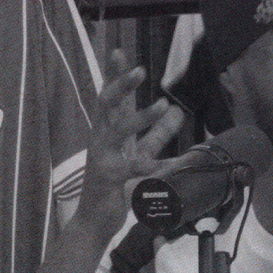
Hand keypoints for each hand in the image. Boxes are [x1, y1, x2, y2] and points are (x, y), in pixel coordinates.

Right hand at [79, 50, 184, 228]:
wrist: (97, 220)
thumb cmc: (117, 184)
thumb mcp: (140, 154)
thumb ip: (157, 134)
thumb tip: (175, 110)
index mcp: (108, 132)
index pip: (111, 98)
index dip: (114, 76)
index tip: (119, 52)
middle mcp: (102, 139)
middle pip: (106, 104)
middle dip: (121, 85)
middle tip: (139, 68)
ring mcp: (103, 157)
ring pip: (119, 130)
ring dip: (141, 117)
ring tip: (163, 105)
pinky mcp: (110, 178)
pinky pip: (135, 168)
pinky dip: (155, 165)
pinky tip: (174, 161)